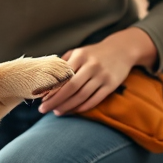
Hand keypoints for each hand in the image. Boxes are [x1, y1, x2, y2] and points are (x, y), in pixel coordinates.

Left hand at [38, 27, 156, 115]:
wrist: (122, 49)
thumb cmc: (94, 53)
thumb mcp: (79, 52)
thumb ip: (64, 63)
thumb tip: (45, 79)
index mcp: (80, 56)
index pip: (62, 75)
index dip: (50, 88)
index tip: (40, 98)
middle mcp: (92, 65)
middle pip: (70, 88)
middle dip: (55, 101)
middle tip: (43, 110)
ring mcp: (102, 76)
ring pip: (82, 96)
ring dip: (67, 106)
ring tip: (57, 112)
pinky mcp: (111, 85)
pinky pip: (95, 99)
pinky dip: (82, 107)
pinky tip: (73, 110)